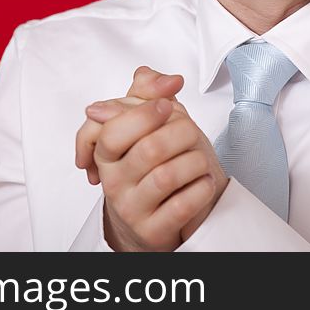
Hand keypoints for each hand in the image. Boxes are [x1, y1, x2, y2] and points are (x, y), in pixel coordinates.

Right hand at [74, 66, 228, 250]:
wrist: (158, 216)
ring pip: (167, 176)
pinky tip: (203, 181)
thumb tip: (168, 80)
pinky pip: (182, 205)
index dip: (146, 113)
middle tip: (192, 131)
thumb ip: (149, 93)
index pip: (113, 129)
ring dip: (195, 161)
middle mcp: (114, 181)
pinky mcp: (153, 230)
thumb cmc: (153, 165)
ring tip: (200, 159)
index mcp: (106, 152)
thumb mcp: (146, 124)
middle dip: (182, 133)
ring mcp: (132, 208)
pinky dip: (201, 188)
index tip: (168, 105)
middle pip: (149, 148)